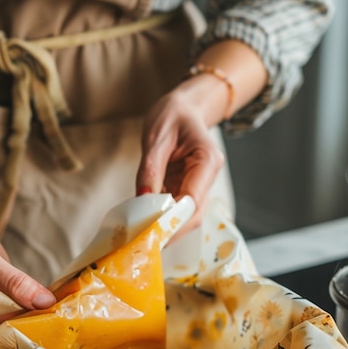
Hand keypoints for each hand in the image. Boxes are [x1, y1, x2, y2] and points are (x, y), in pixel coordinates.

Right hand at [0, 187, 54, 330]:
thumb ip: (12, 281)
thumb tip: (44, 303)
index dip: (12, 340)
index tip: (41, 337)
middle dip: (24, 333)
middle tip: (56, 332)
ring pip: (8, 322)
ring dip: (30, 321)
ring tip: (57, 324)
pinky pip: (12, 307)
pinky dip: (29, 306)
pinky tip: (50, 307)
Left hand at [136, 86, 224, 234]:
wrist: (183, 107)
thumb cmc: (172, 115)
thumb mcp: (156, 137)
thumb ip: (150, 169)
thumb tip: (143, 200)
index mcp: (207, 161)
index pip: (193, 200)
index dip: (173, 220)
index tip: (150, 231)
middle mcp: (208, 176)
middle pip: (193, 214)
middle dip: (170, 230)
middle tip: (142, 241)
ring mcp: (199, 184)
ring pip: (185, 215)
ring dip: (164, 226)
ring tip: (139, 235)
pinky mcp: (187, 187)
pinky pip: (175, 207)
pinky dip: (160, 216)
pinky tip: (142, 222)